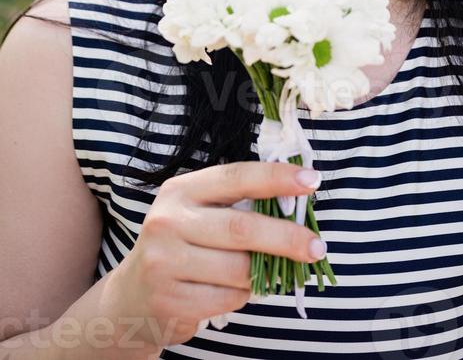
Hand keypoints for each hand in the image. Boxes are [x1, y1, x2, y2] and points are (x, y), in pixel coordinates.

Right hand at [105, 161, 323, 348]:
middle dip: (286, 237)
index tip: (311, 180)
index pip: (237, 177)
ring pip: (238, 269)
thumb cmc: (181, 246)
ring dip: (263, 273)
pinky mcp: (168, 299)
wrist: (131, 297)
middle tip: (317, 247)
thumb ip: (238, 205)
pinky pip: (227, 299)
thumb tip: (296, 204)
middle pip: (242, 227)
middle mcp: (168, 221)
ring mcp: (164, 261)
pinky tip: (236, 291)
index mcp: (181, 190)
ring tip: (267, 272)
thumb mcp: (199, 213)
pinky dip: (243, 296)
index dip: (277, 178)